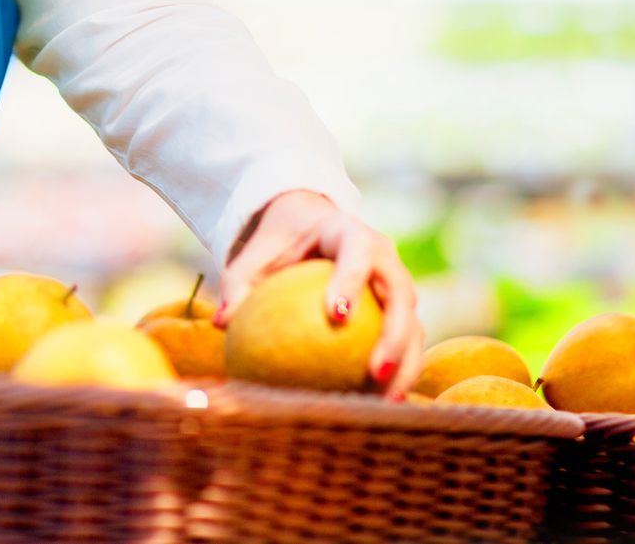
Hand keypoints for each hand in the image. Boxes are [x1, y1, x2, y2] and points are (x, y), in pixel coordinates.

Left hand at [214, 189, 423, 399]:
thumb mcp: (253, 257)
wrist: (309, 227)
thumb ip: (237, 286)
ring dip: (406, 363)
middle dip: (395, 333)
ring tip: (387, 402)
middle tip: (375, 371)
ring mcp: (395, 283)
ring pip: (413, 323)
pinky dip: (398, 372)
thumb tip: (220, 324)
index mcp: (348, 231)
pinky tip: (378, 407)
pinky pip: (406, 342)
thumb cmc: (277, 244)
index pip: (357, 252)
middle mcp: (382, 256)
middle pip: (401, 292)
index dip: (351, 281)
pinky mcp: (398, 310)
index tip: (337, 316)